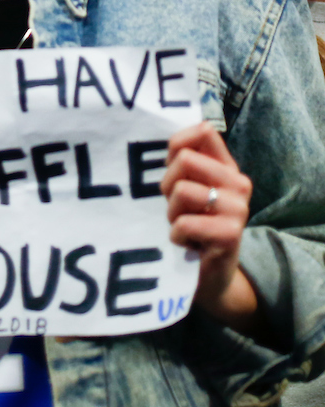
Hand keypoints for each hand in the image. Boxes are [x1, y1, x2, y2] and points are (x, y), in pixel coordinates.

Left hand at [161, 122, 256, 326]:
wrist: (210, 274)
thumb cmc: (191, 224)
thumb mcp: (184, 187)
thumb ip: (181, 160)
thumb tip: (172, 135)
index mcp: (227, 167)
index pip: (204, 131)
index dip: (176, 146)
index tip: (172, 169)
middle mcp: (238, 183)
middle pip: (184, 159)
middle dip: (168, 185)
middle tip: (177, 207)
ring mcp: (238, 208)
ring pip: (181, 190)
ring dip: (171, 213)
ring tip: (183, 225)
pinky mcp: (230, 234)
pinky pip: (183, 223)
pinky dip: (176, 236)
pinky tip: (188, 243)